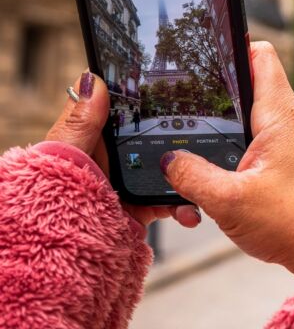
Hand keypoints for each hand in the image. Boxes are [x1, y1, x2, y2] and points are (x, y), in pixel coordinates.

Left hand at [45, 71, 200, 231]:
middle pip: (156, 136)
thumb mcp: (68, 153)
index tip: (177, 91)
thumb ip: (82, 120)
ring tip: (202, 179)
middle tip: (201, 133)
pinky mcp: (144, 206)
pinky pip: (171, 200)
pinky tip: (190, 210)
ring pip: (170, 168)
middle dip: (180, 140)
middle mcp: (119, 155)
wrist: (66, 250)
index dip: (150, 100)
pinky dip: (184, 205)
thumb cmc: (56, 196)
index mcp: (98, 135)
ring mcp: (133, 181)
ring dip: (189, 173)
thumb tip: (92, 78)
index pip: (128, 109)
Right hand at [161, 42, 293, 282]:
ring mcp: (291, 142)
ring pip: (250, 117)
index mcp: (279, 114)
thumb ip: (191, 177)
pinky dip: (235, 149)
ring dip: (223, 125)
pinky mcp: (290, 164)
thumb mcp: (228, 201)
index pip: (259, 54)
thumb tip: (169, 160)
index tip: (200, 49)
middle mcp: (289, 121)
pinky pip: (257, 142)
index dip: (231, 44)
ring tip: (190, 135)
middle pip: (248, 84)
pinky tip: (214, 170)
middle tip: (180, 96)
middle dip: (216, 89)